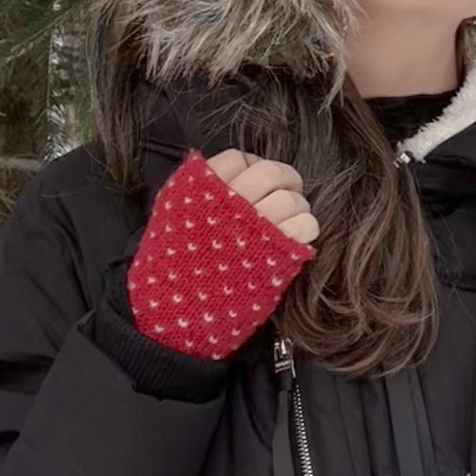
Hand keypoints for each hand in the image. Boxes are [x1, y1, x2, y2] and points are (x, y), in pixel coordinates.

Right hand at [126, 148, 315, 359]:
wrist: (170, 316)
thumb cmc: (169, 270)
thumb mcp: (171, 219)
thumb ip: (197, 192)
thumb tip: (231, 172)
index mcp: (199, 190)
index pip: (237, 159)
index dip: (253, 165)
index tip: (256, 179)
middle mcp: (229, 203)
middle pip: (271, 172)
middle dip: (285, 178)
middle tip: (288, 190)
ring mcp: (254, 229)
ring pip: (292, 200)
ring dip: (298, 206)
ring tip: (290, 220)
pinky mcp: (275, 256)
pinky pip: (305, 226)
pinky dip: (306, 228)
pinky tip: (296, 239)